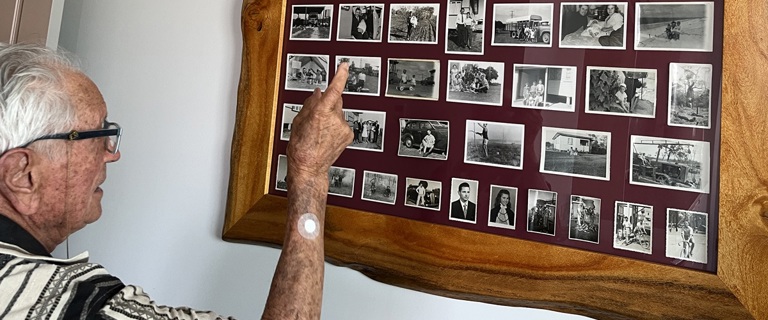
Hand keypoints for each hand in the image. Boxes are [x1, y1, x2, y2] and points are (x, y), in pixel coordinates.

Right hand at [287, 63, 353, 179]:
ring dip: (332, 117)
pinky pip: (342, 124)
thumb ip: (310, 104)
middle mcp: (335, 118)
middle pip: (336, 100)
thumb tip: (318, 93)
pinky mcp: (349, 134)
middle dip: (328, 103)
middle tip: (318, 116)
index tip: (344, 65)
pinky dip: (336, 127)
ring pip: (339, 114)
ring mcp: (343, 127)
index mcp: (320, 112)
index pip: (334, 89)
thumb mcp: (299, 121)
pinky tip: (327, 136)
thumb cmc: (300, 147)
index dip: (340, 75)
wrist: (309, 167)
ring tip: (320, 132)